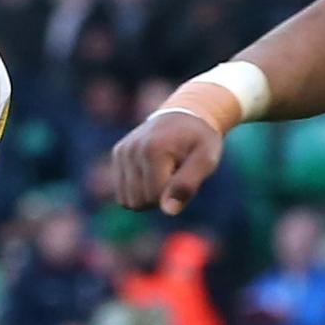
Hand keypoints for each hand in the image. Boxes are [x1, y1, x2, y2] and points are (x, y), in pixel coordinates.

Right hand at [112, 88, 229, 214]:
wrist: (187, 113)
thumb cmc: (200, 140)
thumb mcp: (206, 160)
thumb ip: (187, 185)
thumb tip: (168, 211)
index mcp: (153, 150)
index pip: (156, 198)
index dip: (173, 195)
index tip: (184, 173)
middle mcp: (132, 150)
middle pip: (140, 202)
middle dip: (159, 197)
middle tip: (175, 174)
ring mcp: (122, 151)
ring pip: (128, 201)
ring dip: (148, 196)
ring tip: (163, 174)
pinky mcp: (118, 154)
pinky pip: (122, 193)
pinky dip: (138, 190)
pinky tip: (152, 173)